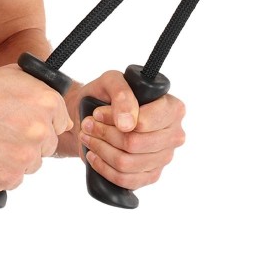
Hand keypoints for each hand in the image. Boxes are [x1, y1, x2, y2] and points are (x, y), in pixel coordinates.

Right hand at [0, 65, 73, 192]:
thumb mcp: (8, 75)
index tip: (26, 120)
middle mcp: (40, 130)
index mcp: (45, 101)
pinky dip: (0, 172)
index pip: (61, 120)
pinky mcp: (8, 180)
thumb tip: (54, 104)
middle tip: (3, 131)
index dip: (42, 120)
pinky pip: (13, 180)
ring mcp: (25, 157)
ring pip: (31, 164)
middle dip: (29, 140)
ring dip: (16, 157)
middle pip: (47, 145)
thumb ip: (37, 88)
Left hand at [63, 70, 185, 189]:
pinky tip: (94, 155)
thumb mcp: (111, 81)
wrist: (95, 113)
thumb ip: (122, 94)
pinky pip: (126, 180)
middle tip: (88, 125)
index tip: (97, 114)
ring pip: (127, 163)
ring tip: (87, 137)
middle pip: (134, 144)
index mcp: (173, 109)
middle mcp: (174, 135)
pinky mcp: (151, 175)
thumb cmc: (107, 95)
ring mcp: (164, 158)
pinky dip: (104, 169)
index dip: (115, 119)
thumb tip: (127, 123)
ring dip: (100, 149)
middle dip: (104, 134)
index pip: (145, 122)